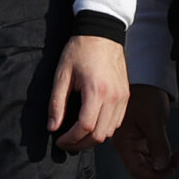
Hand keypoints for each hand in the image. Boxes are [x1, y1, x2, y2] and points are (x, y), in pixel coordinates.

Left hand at [47, 33, 129, 149]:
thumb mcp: (62, 75)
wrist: (102, 34)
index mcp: (96, 91)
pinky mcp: (126, 96)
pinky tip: (91, 126)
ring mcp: (123, 97)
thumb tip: (52, 127)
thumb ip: (56, 103)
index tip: (59, 140)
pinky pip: (117, 122)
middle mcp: (114, 97)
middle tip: (67, 143)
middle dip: (81, 144)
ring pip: (110, 131)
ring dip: (93, 139)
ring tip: (77, 137)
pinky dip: (105, 129)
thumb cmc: (79, 51)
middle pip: (100, 135)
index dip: (71, 139)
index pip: (85, 127)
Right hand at [108, 83, 178, 178]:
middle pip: (143, 169)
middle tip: (178, 160)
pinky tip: (175, 152)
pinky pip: (153, 154)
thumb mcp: (153, 122)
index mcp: (124, 142)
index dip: (154, 174)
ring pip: (150, 163)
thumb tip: (161, 166)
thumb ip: (158, 146)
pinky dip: (165, 156)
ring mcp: (135, 143)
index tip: (170, 169)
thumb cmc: (143, 96)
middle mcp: (127, 145)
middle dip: (162, 169)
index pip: (136, 169)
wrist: (146, 82)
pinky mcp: (143, 139)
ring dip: (165, 163)